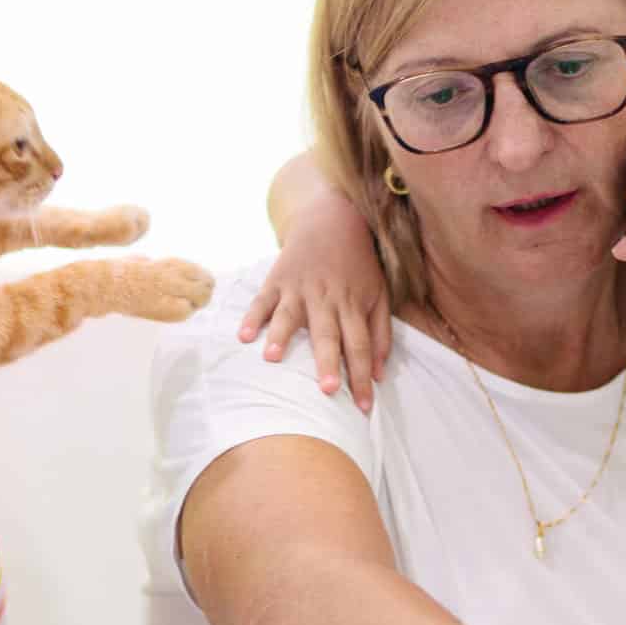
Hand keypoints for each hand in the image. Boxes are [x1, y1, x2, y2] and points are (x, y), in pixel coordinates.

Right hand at [238, 192, 389, 411]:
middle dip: (327, 363)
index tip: (363, 407)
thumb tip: (379, 373)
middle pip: (328, 335)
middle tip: (326, 391)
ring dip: (281, 336)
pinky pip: (263, 300)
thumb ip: (381, 333)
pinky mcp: (278, 278)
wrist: (333, 217)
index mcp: (353, 304)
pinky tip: (244, 336)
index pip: (360, 346)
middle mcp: (327, 298)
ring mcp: (300, 288)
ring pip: (290, 315)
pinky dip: (253, 316)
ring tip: (272, 359)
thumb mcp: (379, 293)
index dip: (362, 376)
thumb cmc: (359, 264)